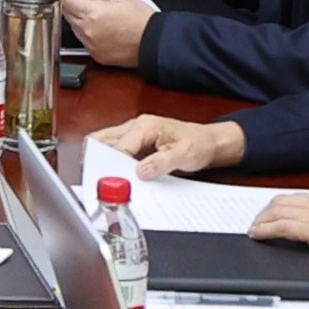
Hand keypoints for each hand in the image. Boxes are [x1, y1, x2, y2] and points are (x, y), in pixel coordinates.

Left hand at [61, 0, 156, 60]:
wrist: (152, 43)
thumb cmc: (140, 19)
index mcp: (92, 13)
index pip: (66, 0)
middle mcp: (88, 31)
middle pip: (67, 14)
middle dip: (73, 6)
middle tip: (88, 3)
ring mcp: (90, 45)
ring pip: (73, 28)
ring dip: (79, 20)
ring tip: (99, 17)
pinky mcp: (94, 55)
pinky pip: (83, 41)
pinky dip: (87, 34)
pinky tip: (102, 29)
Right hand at [99, 113, 247, 177]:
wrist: (208, 142)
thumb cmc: (198, 143)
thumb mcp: (184, 155)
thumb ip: (162, 163)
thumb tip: (141, 171)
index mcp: (145, 126)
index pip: (119, 146)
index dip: (113, 165)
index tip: (111, 182)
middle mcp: (135, 127)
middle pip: (104, 142)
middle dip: (100, 161)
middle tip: (101, 181)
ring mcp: (132, 135)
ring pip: (106, 146)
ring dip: (105, 162)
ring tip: (109, 181)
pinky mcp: (134, 144)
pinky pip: (115, 152)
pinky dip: (113, 164)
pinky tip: (119, 178)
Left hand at [244, 192, 308, 265]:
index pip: (298, 198)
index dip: (279, 205)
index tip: (270, 212)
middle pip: (283, 202)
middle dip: (265, 211)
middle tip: (256, 222)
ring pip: (278, 212)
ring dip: (261, 221)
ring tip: (253, 229)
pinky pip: (282, 227)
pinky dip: (266, 230)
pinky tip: (258, 235)